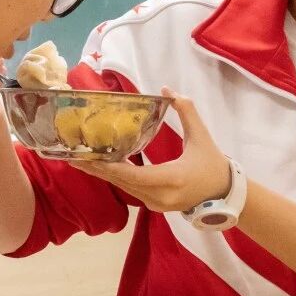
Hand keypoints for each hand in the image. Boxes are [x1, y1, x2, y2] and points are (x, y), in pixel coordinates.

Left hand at [70, 89, 230, 213]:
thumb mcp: (201, 136)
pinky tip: (99, 166)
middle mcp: (159, 196)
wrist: (224, 194)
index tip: (90, 157)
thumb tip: (166, 89)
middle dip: (96, 168)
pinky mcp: (153, 205)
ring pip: (123, 187)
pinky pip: (130, 189)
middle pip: (121, 182)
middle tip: (72, 155)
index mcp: (172, 179)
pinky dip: (114, 177)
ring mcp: (156, 204)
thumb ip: (186, 111)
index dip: (111, 167)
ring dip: (102, 173)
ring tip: (78, 160)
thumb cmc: (213, 165)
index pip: (135, 175)